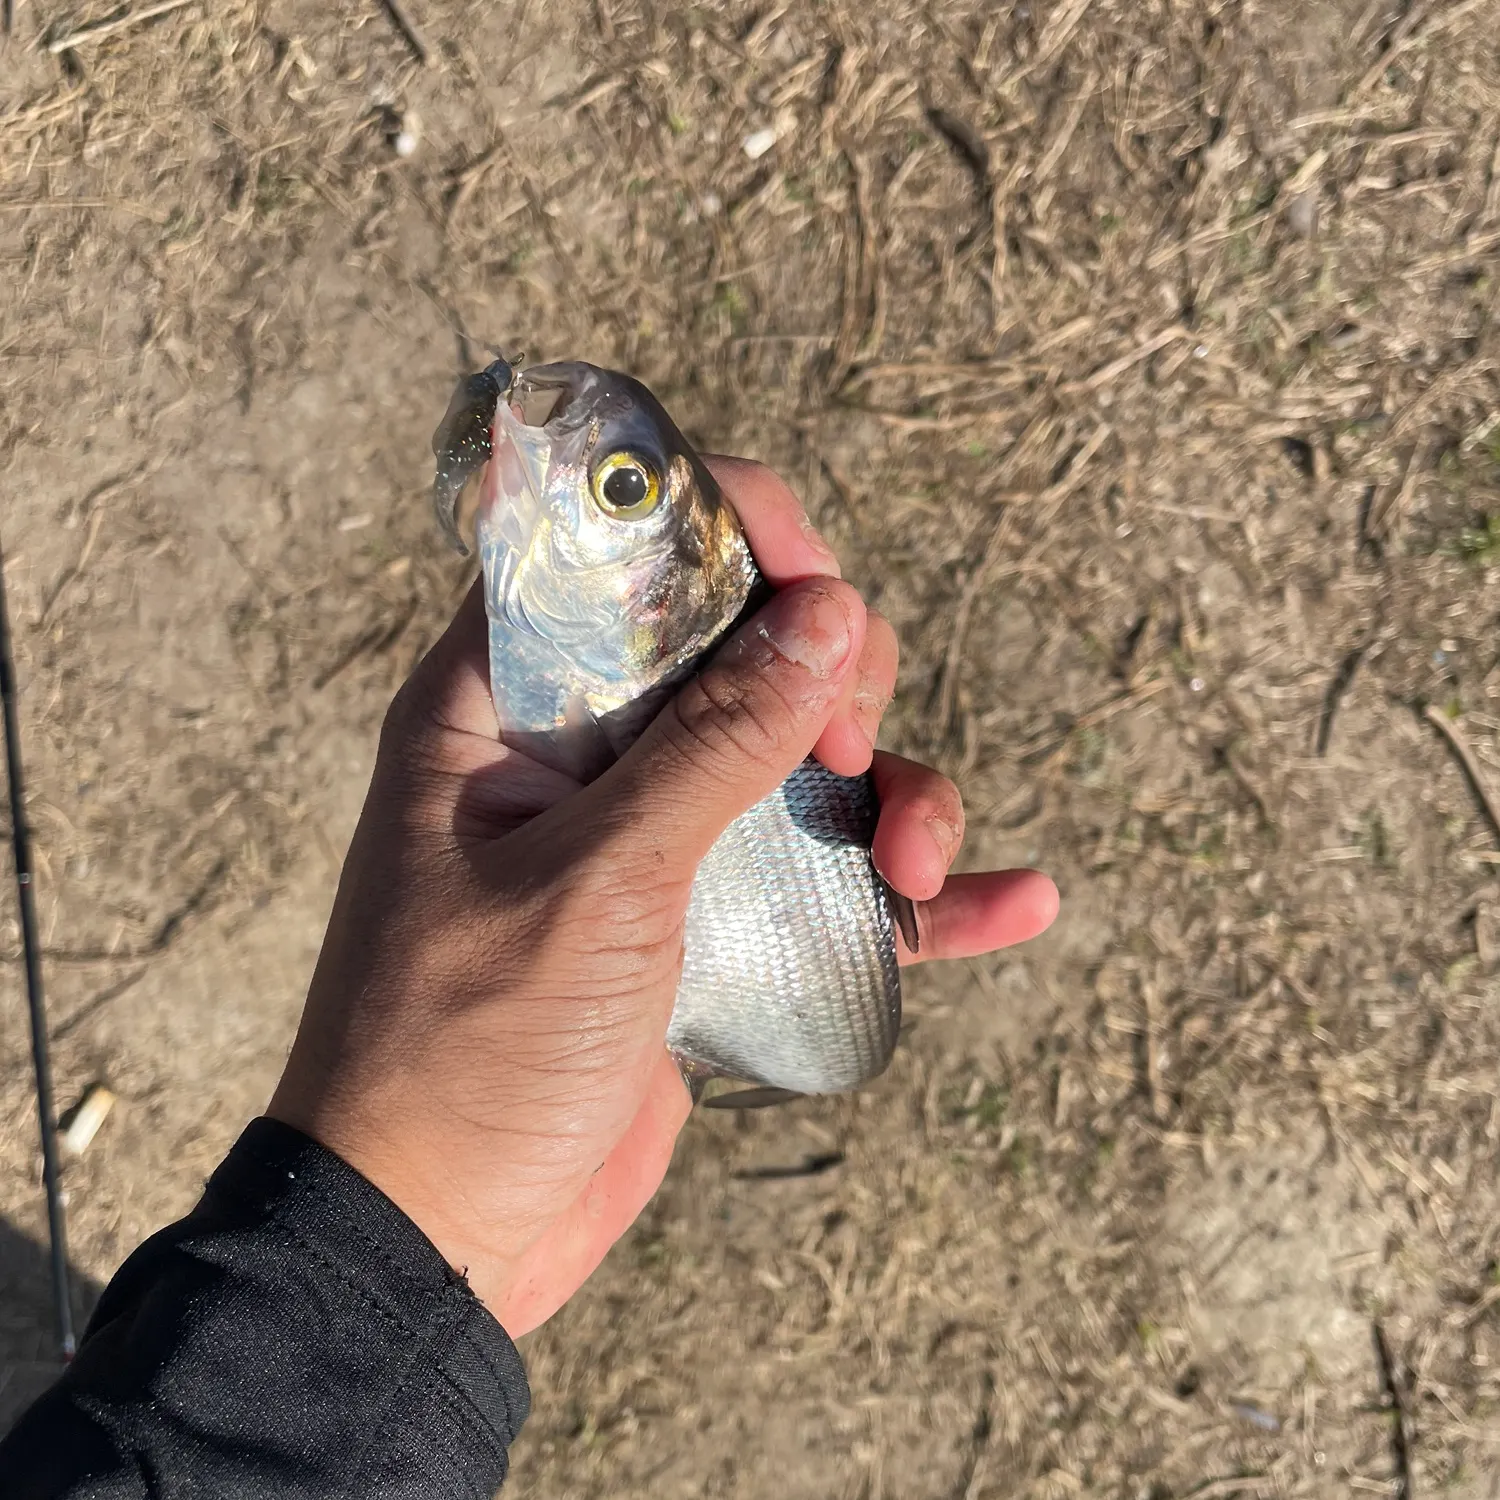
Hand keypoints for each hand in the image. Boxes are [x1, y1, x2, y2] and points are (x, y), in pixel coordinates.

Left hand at [268, 458, 1058, 1336]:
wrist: (438, 1240)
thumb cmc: (468, 1050)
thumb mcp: (596, 884)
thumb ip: (715, 745)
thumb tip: (828, 613)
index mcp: (506, 707)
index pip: (625, 558)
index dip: (731, 539)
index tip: (820, 587)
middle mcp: (586, 755)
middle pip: (745, 648)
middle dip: (833, 678)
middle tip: (848, 750)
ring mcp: (656, 841)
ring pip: (806, 763)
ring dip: (893, 793)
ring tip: (924, 862)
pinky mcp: (709, 927)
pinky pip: (829, 886)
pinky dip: (916, 897)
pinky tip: (1016, 903)